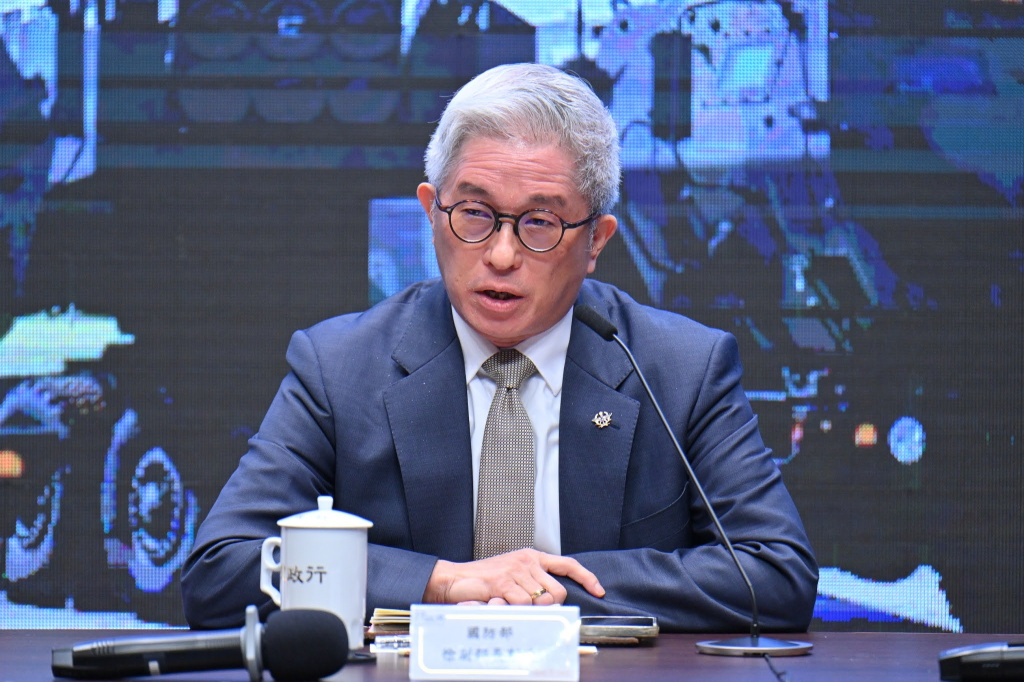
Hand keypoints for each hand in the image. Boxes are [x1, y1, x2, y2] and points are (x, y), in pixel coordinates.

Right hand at [423, 549, 604, 605]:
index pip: (568, 564)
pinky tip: (502, 604)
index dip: (586, 577)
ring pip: (541, 600)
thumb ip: (534, 583)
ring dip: (529, 609)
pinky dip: (515, 610)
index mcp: (532, 557)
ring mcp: (516, 569)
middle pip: (558, 590)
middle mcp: (527, 560)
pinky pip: (523, 604)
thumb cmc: (483, 581)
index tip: (598, 589)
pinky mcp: (504, 580)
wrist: (454, 580)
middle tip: (531, 608)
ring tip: (511, 604)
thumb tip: (553, 601)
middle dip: (550, 605)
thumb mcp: (513, 576)